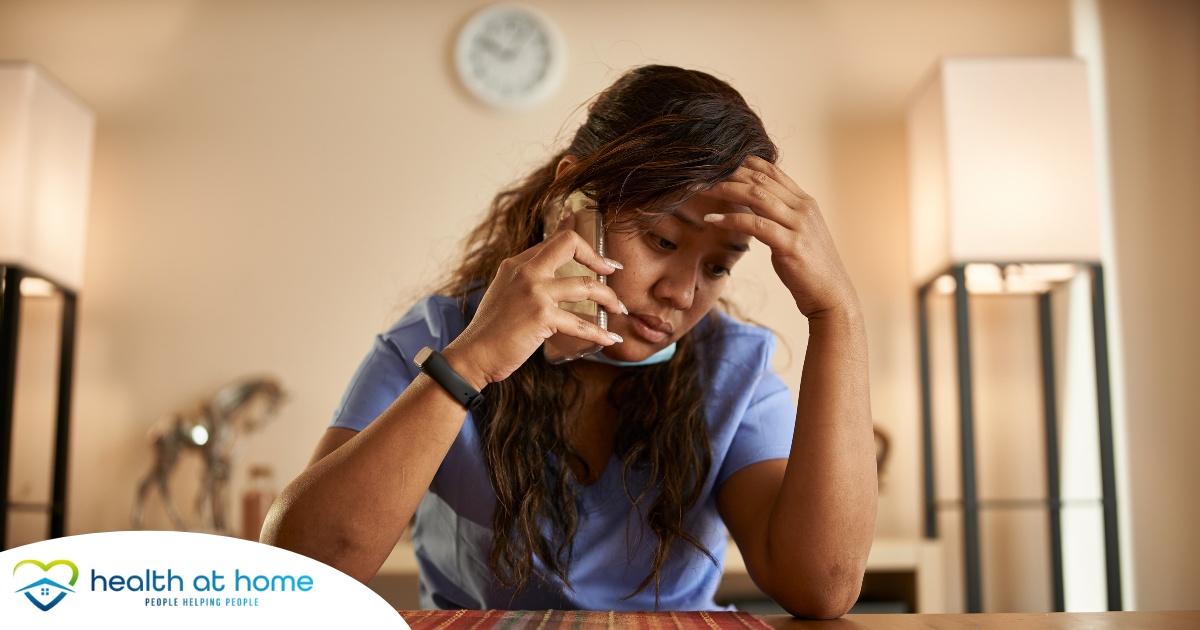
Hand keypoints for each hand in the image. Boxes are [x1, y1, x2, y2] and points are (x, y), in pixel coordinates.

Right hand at [443, 222, 624, 388]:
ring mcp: (534, 292)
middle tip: (614, 272)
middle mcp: (526, 271)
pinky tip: (611, 338)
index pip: (554, 241)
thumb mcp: (504, 295)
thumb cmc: (490, 332)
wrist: (473, 354)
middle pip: (570, 244)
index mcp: (516, 264)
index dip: (581, 243)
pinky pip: (581, 323)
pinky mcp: (542, 316)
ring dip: (609, 297)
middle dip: (598, 257)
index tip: (599, 256)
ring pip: (586, 285)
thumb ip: (525, 283)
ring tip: (619, 308)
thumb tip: (553, 282)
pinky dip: (600, 333)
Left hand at [701, 156, 858, 319]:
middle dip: (730, 175)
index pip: (773, 172)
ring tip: (704, 190)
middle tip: (703, 174)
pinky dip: (732, 220)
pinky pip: (756, 225)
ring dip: (727, 191)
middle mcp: (804, 209)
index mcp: (805, 203)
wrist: (831, 296)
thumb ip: (779, 219)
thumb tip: (753, 211)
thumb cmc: (809, 269)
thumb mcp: (795, 235)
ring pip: (758, 197)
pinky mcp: (792, 245)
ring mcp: (799, 225)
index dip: (745, 163)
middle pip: (761, 181)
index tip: (720, 162)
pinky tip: (713, 220)